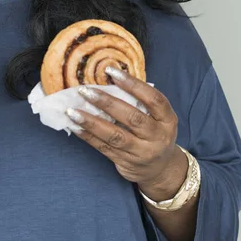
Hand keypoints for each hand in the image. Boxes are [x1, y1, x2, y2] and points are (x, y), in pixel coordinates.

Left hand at [66, 67, 179, 192]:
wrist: (159, 169)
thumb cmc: (153, 132)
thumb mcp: (157, 117)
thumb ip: (139, 101)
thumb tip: (108, 78)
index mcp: (168, 120)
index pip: (153, 99)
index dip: (133, 84)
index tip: (111, 71)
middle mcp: (158, 137)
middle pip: (132, 118)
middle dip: (106, 103)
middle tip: (85, 90)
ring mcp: (142, 152)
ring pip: (114, 136)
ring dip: (91, 122)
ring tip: (72, 111)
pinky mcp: (126, 163)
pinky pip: (104, 148)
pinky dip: (88, 136)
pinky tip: (74, 125)